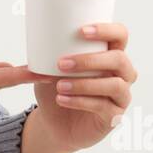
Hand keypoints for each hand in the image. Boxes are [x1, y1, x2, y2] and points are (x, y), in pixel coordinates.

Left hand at [31, 23, 137, 151]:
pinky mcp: (115, 116)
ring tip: (59, 86)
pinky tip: (62, 99)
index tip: (81, 31)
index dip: (107, 30)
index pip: (120, 35)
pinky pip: (104, 106)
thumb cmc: (57, 87)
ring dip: (85, 84)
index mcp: (110, 54)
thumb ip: (45, 58)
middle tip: (61, 64)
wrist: (55, 122)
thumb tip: (31, 50)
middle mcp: (122, 73)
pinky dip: (80, 101)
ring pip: (114, 85)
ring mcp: (121, 95)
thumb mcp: (49, 69)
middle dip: (90, 60)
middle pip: (119, 59)